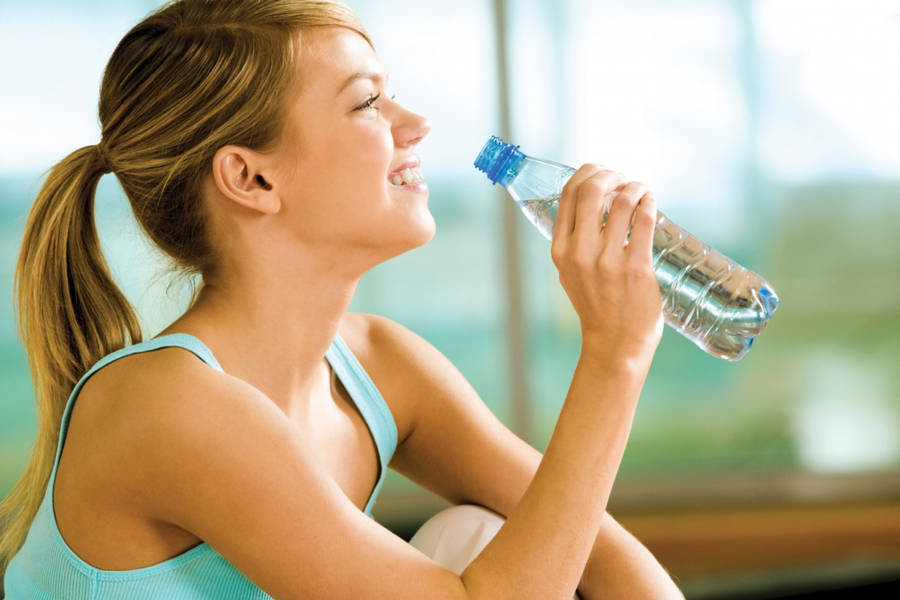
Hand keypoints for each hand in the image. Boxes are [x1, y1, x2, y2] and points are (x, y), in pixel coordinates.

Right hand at [550, 165, 663, 366]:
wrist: (615, 343)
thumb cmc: (597, 307)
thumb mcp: (571, 273)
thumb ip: (575, 242)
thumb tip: (591, 203)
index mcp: (560, 251)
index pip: (567, 195)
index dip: (587, 173)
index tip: (602, 173)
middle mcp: (580, 253)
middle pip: (592, 190)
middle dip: (611, 174)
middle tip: (623, 179)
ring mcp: (608, 260)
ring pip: (622, 201)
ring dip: (635, 186)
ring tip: (641, 189)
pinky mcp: (636, 268)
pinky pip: (644, 220)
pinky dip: (649, 202)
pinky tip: (651, 201)